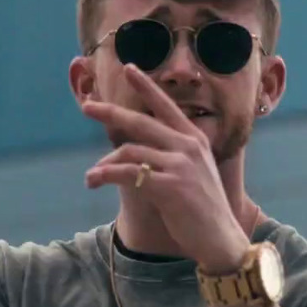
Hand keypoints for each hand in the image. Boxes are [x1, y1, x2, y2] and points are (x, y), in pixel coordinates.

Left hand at [81, 66, 249, 272]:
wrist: (220, 238)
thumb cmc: (201, 209)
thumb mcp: (192, 173)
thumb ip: (169, 156)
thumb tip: (132, 150)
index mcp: (194, 139)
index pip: (166, 106)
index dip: (146, 86)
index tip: (130, 68)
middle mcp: (188, 146)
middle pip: (140, 122)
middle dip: (110, 112)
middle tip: (87, 107)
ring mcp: (180, 165)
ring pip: (129, 151)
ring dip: (103, 165)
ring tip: (90, 178)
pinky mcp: (170, 186)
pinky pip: (128, 174)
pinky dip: (106, 175)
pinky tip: (94, 181)